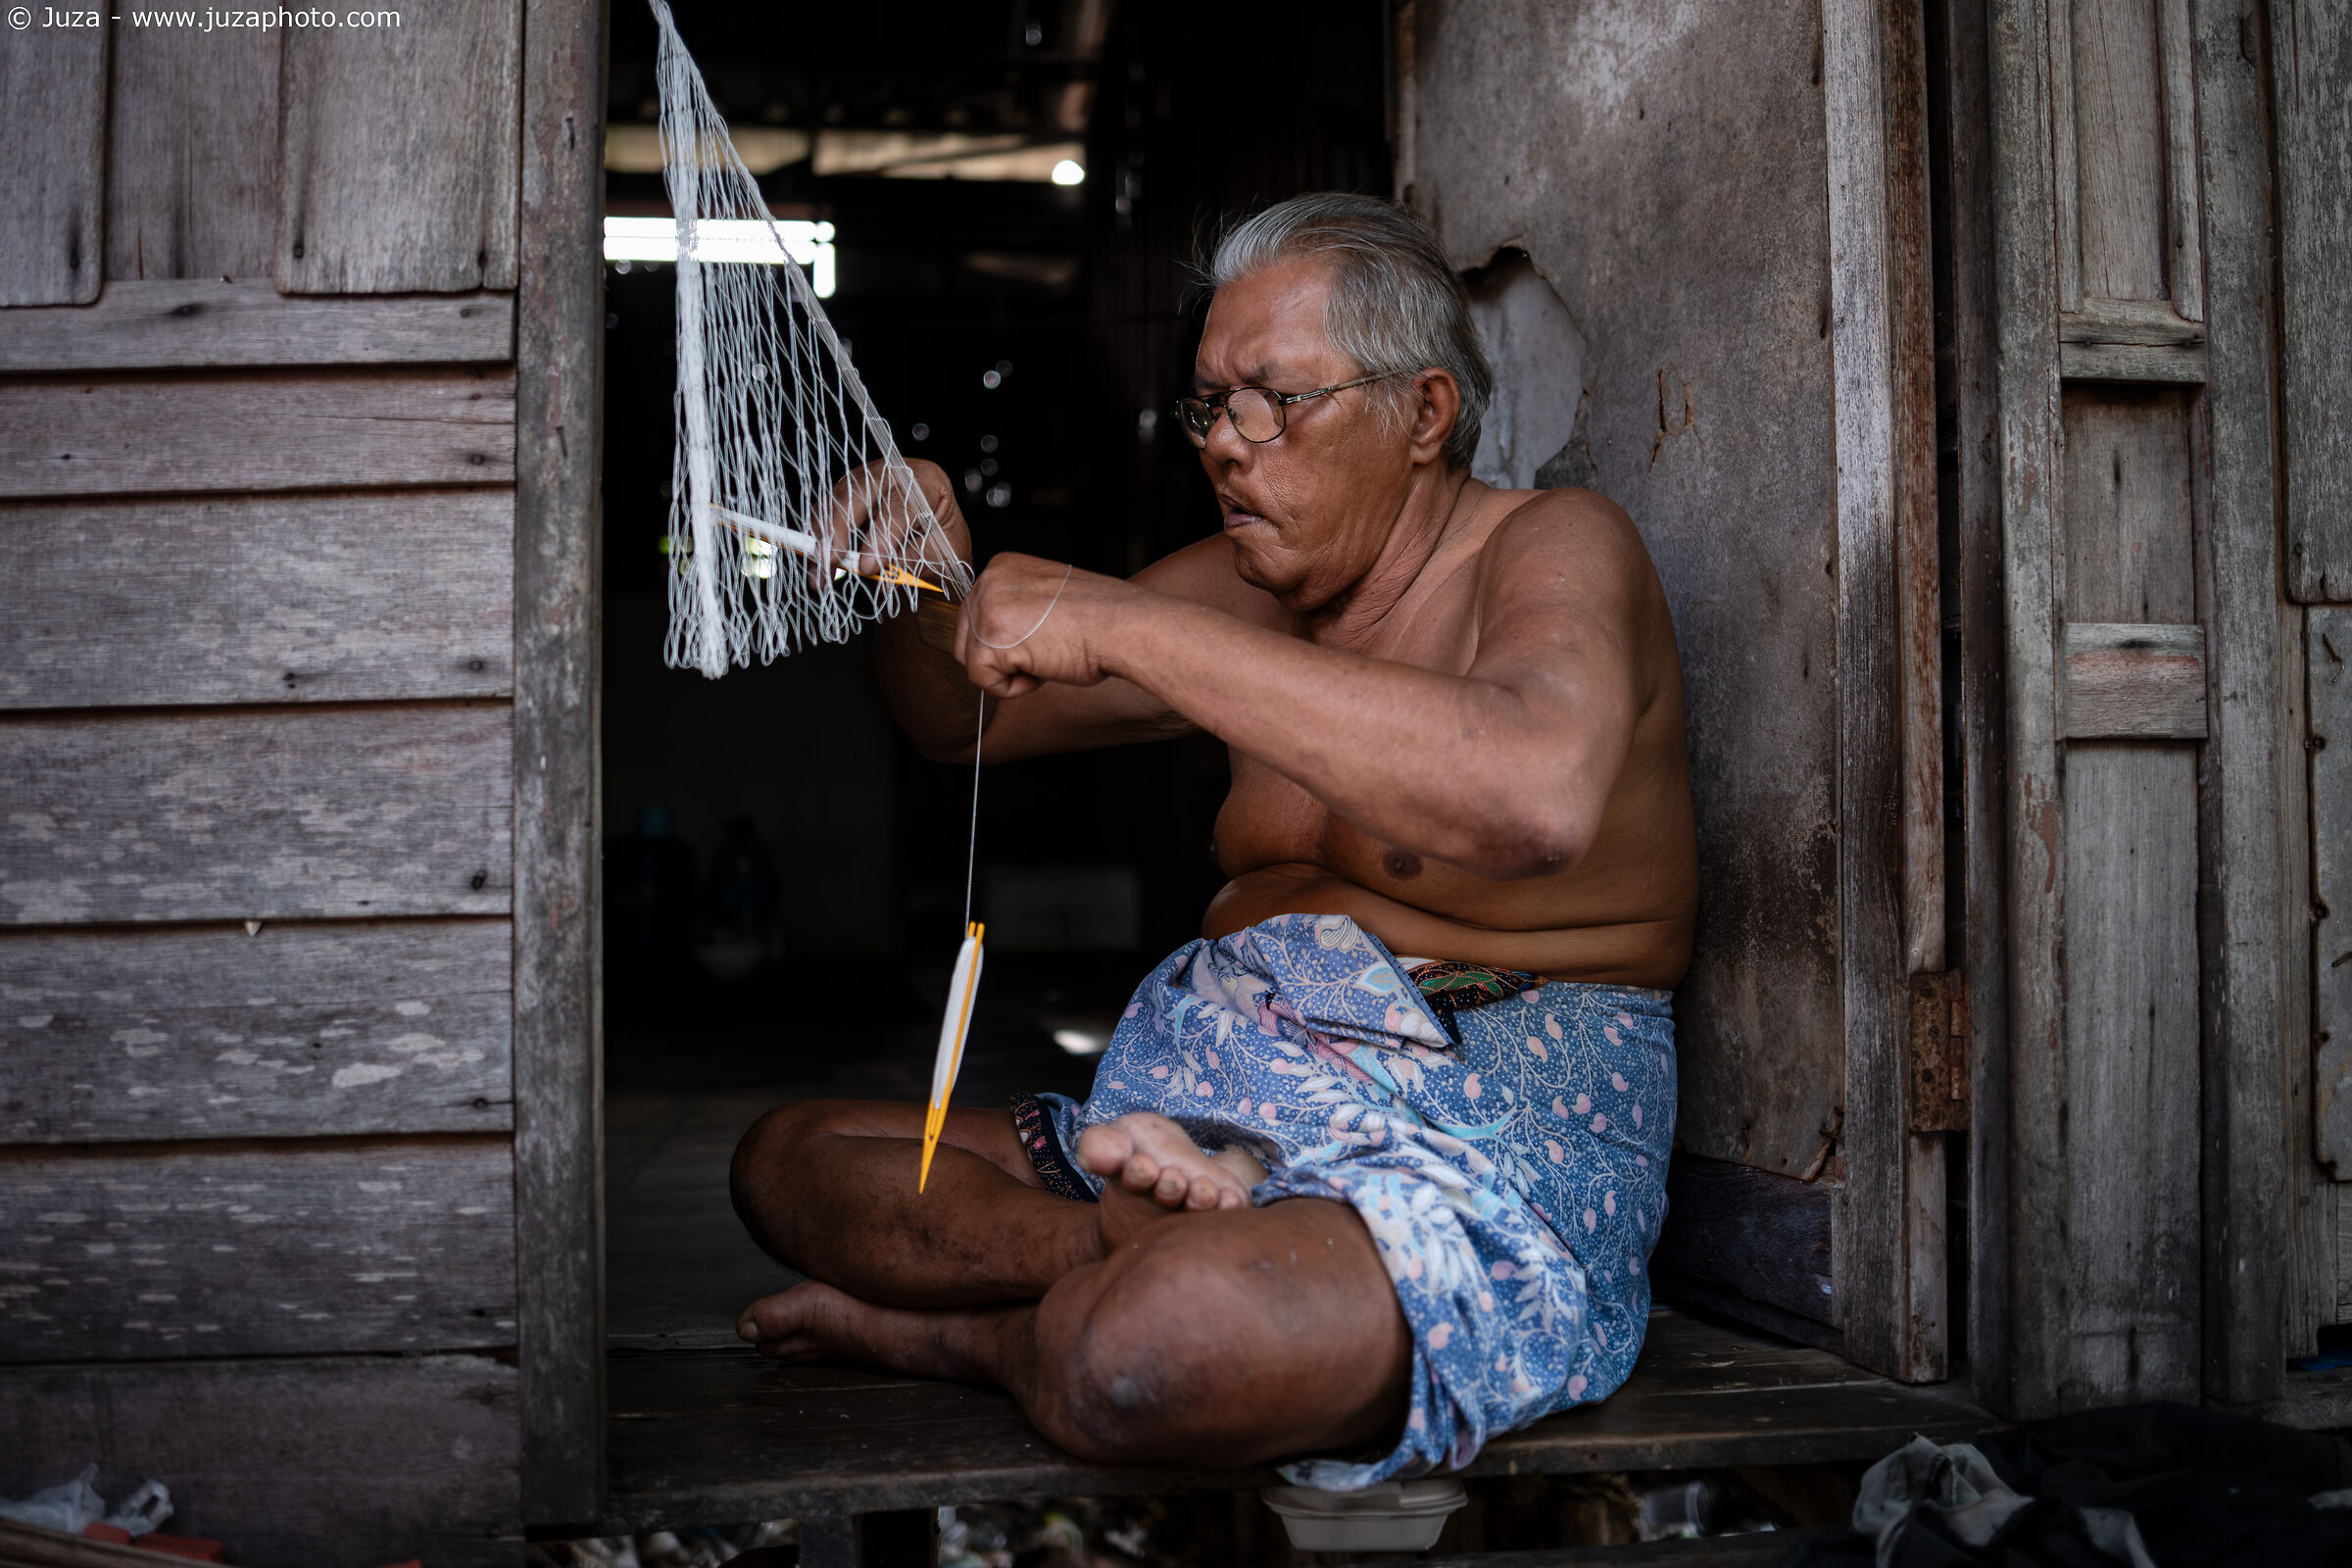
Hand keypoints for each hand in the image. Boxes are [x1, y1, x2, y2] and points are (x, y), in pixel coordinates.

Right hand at [815, 457, 972, 586]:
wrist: (939, 539)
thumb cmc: (945, 544)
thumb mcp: (942, 556)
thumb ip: (910, 559)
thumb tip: (874, 570)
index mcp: (927, 481)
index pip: (900, 505)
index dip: (882, 535)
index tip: (867, 565)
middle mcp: (894, 472)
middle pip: (859, 492)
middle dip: (839, 528)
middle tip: (829, 561)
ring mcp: (868, 479)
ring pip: (836, 500)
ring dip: (822, 537)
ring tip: (820, 573)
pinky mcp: (848, 492)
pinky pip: (827, 510)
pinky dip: (818, 537)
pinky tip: (817, 563)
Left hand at [957, 552, 1124, 698]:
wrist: (1124, 627)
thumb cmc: (1100, 618)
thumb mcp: (1047, 598)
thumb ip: (1016, 608)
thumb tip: (996, 637)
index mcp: (1001, 566)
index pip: (976, 614)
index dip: (1005, 640)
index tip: (1039, 638)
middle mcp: (988, 581)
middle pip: (965, 637)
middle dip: (999, 657)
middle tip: (1042, 652)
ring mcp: (987, 608)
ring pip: (972, 661)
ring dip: (1008, 672)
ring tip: (1045, 658)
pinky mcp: (991, 640)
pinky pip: (983, 680)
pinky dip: (1013, 688)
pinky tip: (1043, 669)